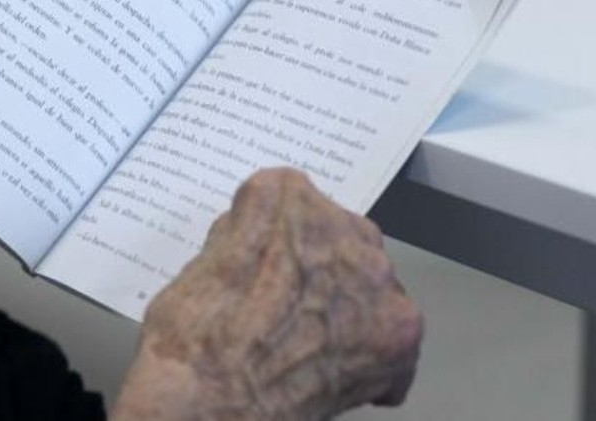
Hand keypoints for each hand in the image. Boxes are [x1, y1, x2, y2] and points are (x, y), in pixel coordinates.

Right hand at [113, 168, 421, 420]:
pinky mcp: (399, 328)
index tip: (268, 260)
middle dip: (323, 267)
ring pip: (374, 282)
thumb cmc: (196, 338)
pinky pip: (400, 334)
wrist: (214, 401)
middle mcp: (338, 224)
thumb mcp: (202, 261)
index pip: (293, 200)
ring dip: (353, 306)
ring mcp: (374, 275)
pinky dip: (378, 356)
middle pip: (341, 236)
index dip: (278, 239)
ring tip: (314, 343)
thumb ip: (242, 236)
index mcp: (282, 195)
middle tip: (292, 306)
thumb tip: (258, 244)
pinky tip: (342, 370)